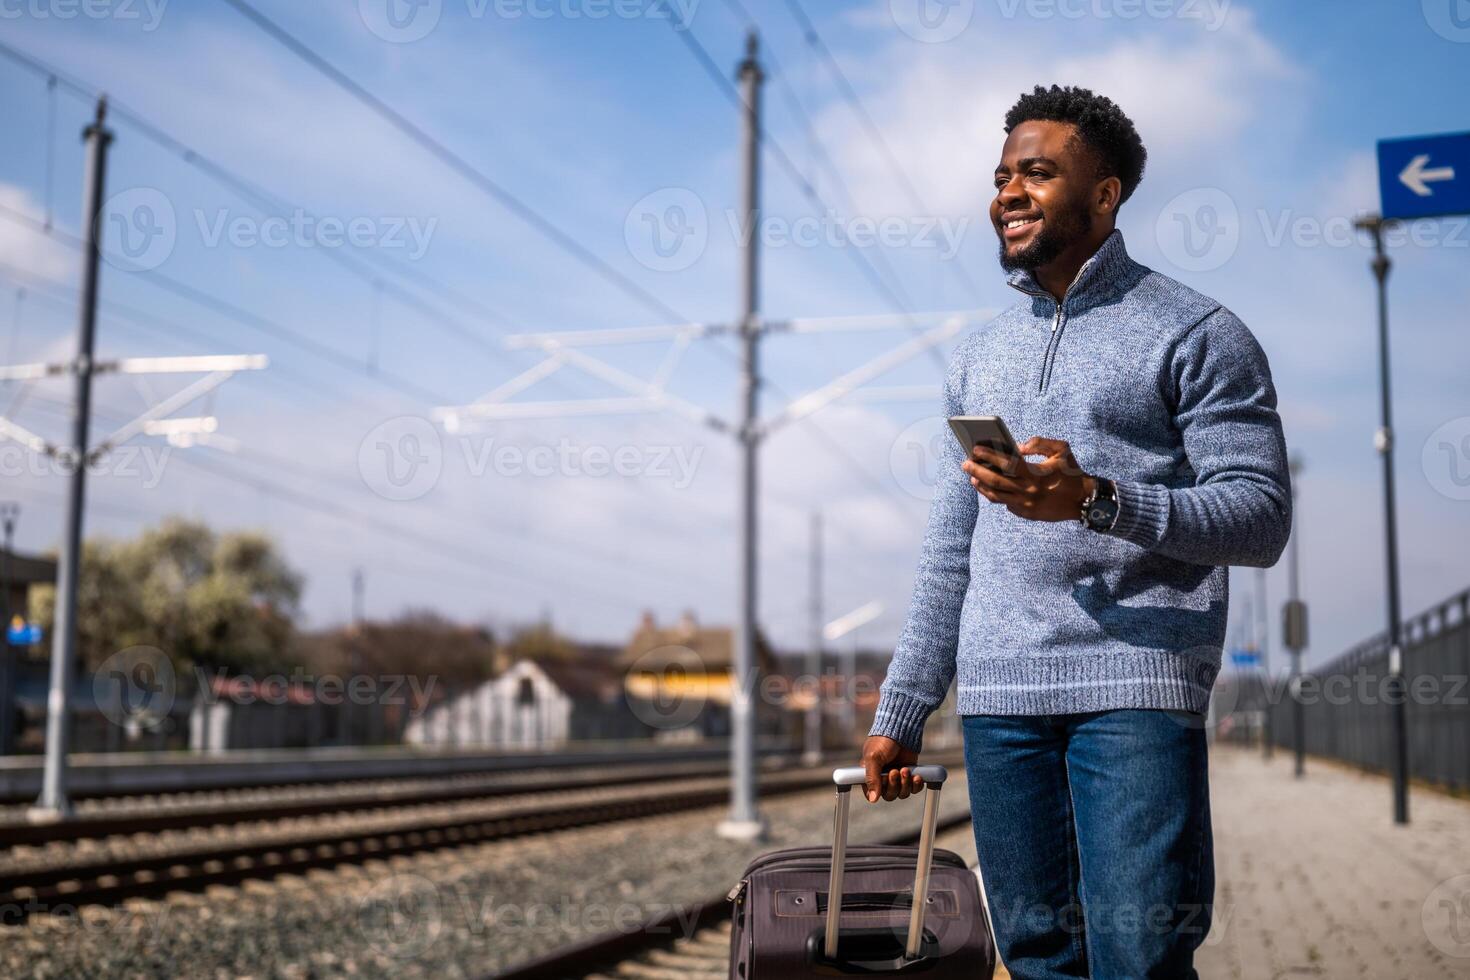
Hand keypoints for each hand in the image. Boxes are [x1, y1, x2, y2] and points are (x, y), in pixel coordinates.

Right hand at [861, 735, 921, 802]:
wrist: (902, 729)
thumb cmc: (883, 741)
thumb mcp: (873, 758)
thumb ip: (872, 778)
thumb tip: (872, 799)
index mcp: (870, 774)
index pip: (872, 793)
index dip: (879, 791)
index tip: (883, 779)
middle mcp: (883, 777)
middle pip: (889, 795)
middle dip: (894, 785)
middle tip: (895, 771)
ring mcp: (897, 777)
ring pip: (902, 793)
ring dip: (905, 784)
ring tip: (906, 770)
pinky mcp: (910, 775)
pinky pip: (914, 789)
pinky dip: (916, 785)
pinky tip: (917, 776)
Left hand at [961, 436, 1094, 522]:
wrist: (1084, 500)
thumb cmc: (1072, 472)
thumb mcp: (1062, 450)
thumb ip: (1040, 442)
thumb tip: (1018, 446)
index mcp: (1036, 474)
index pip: (1006, 463)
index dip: (989, 455)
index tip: (975, 449)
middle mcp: (1029, 491)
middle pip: (996, 481)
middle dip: (977, 471)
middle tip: (965, 463)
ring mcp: (1027, 505)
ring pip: (996, 496)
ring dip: (982, 486)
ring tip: (972, 477)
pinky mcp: (1027, 514)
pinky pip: (1006, 504)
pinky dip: (995, 495)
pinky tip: (987, 487)